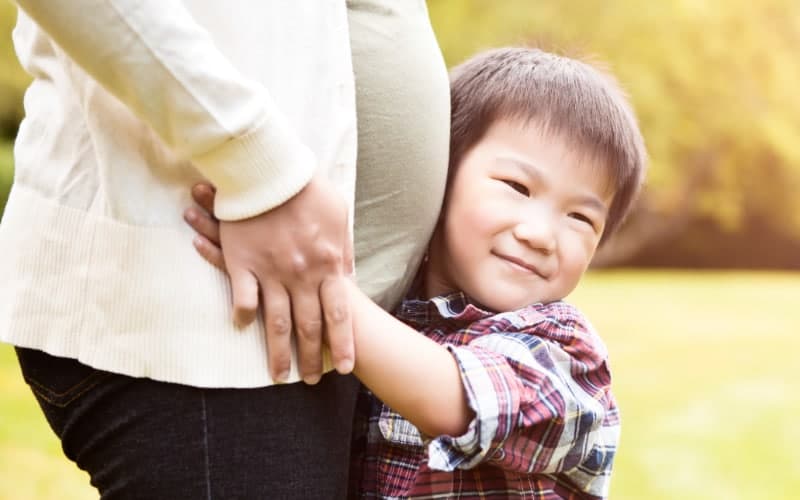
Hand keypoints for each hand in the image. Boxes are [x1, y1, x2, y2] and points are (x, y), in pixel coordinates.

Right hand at [184, 179, 354, 384]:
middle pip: (310, 327)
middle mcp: (302, 275)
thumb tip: (347, 276)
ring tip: (279, 376)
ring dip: (279, 353)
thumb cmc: (308, 189)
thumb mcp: (339, 217)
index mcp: (328, 264)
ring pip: (277, 323)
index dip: (344, 344)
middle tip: (312, 381)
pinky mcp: (243, 263)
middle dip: (313, 358)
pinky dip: (244, 317)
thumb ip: (342, 251)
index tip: (347, 367)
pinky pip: (243, 299)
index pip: (340, 314)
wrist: (271, 170)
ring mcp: (271, 272)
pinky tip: (244, 329)